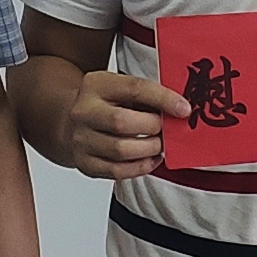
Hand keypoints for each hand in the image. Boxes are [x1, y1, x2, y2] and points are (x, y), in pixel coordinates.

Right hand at [60, 65, 183, 179]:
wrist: (73, 122)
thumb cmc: (107, 104)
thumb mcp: (122, 88)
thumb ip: (147, 95)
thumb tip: (180, 108)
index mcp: (96, 85)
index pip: (133, 89)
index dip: (162, 99)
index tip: (183, 109)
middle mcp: (84, 112)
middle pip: (121, 122)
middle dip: (153, 128)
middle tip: (167, 130)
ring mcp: (81, 139)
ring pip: (121, 150)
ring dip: (149, 149)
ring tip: (159, 144)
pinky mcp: (84, 163)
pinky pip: (117, 171)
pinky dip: (141, 167)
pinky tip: (150, 158)